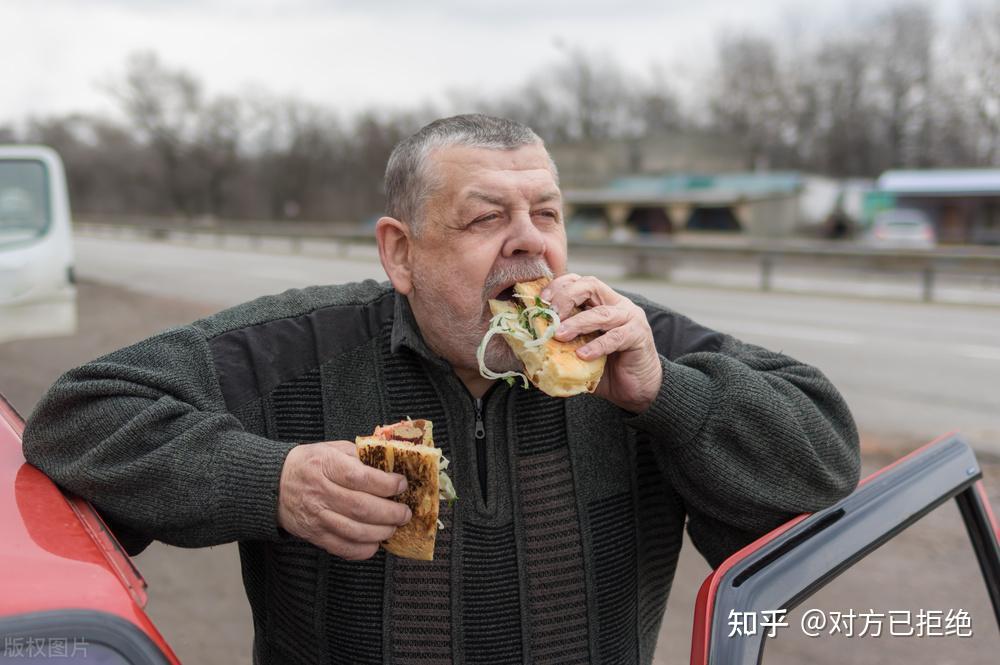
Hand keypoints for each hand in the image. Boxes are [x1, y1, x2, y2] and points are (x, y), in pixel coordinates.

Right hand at [277, 440, 411, 559]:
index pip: (359, 477)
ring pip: (354, 531)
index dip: (385, 484)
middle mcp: (319, 492)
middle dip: (390, 512)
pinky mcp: (314, 535)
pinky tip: (375, 542)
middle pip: (361, 507)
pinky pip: (342, 548)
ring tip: (394, 527)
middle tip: (405, 512)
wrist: (273, 484)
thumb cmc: (310, 464)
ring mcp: (316, 517)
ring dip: (381, 532)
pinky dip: (363, 549)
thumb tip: (393, 462)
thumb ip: (361, 454)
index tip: (401, 484)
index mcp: (325, 465)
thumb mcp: (333, 449)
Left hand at [542, 274, 661, 413]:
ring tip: (559, 335)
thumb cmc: (607, 369)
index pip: (579, 282)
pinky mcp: (639, 336)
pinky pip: (616, 337)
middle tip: (550, 314)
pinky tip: (583, 355)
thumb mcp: (578, 353)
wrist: (638, 390)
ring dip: (577, 323)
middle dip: (566, 296)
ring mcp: (630, 318)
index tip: (541, 301)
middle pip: (591, 286)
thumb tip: (526, 352)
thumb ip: (559, 347)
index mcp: (601, 302)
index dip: (558, 286)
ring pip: (601, 312)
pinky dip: (597, 345)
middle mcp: (617, 304)